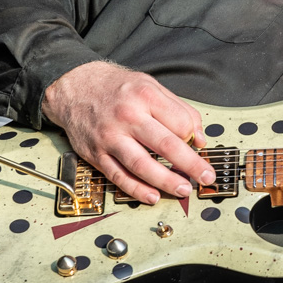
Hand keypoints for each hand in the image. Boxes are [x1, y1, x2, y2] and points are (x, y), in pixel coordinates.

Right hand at [42, 61, 212, 204]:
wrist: (75, 86)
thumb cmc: (117, 88)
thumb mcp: (151, 86)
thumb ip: (179, 109)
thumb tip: (199, 138)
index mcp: (145, 96)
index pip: (180, 123)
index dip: (193, 136)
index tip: (199, 146)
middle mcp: (127, 116)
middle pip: (165, 146)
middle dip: (191, 165)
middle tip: (207, 177)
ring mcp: (110, 137)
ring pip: (142, 165)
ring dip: (166, 181)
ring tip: (184, 190)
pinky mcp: (95, 153)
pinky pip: (118, 176)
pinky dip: (137, 189)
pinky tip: (152, 196)